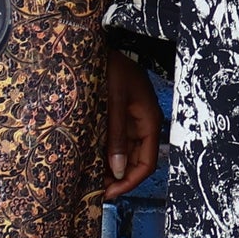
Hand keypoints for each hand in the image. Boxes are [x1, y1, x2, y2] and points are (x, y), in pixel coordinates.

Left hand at [104, 49, 160, 201]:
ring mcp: (130, 121)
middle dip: (118, 178)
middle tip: (95, 191)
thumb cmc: (113, 67)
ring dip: (110, 168)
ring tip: (89, 180)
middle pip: (136, 162)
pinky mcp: (117, 116)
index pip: (147, 163)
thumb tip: (117, 170)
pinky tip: (89, 161)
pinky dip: (104, 154)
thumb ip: (116, 135)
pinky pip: (114, 142)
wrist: (104, 44)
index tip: (109, 193)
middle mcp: (142, 125)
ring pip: (124, 154)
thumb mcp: (114, 101)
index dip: (130, 182)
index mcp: (149, 121)